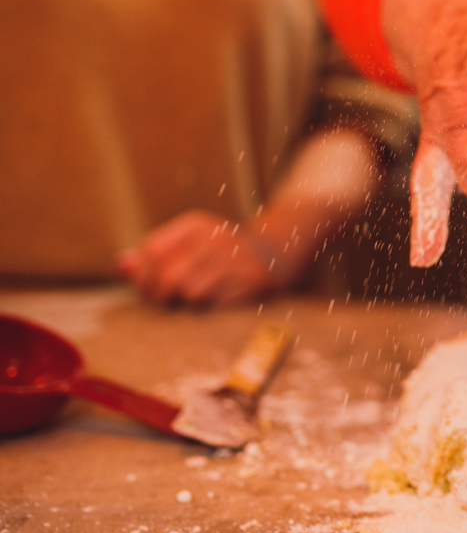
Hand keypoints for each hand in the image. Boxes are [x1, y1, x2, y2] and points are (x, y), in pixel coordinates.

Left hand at [118, 211, 281, 305]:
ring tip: (193, 301)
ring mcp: (237, 257)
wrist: (277, 251)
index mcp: (195, 225)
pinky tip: (215, 302)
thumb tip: (122, 265)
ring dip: (187, 304)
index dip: (142, 275)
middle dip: (161, 295)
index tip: (148, 289)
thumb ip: (157, 255)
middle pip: (168, 275)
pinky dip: (211, 308)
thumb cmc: (222, 253)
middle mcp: (215, 237)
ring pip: (190, 292)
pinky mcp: (254, 278)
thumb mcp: (190, 245)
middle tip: (167, 301)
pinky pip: (218, 302)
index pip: (152, 250)